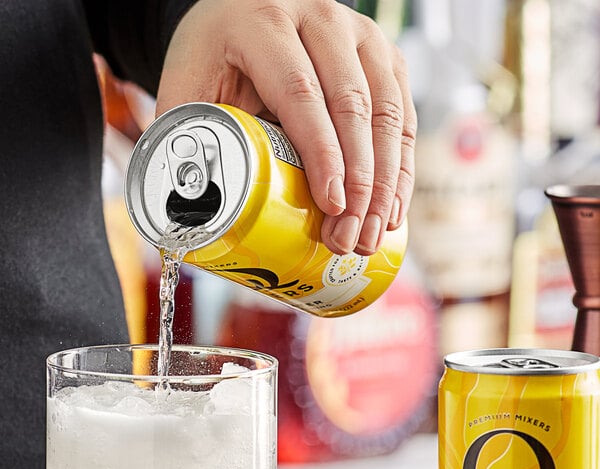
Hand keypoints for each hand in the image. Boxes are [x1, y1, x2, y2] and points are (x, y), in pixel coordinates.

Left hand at [157, 0, 415, 254]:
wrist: (244, 16)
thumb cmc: (215, 59)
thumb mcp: (188, 88)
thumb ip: (181, 140)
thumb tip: (179, 215)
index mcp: (263, 22)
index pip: (300, 93)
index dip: (322, 154)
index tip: (332, 207)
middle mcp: (321, 19)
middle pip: (353, 106)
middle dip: (359, 183)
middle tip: (348, 239)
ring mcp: (360, 36)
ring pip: (388, 114)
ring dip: (385, 184)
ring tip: (371, 236)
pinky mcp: (384, 58)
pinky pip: (404, 117)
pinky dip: (401, 169)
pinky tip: (392, 209)